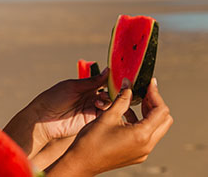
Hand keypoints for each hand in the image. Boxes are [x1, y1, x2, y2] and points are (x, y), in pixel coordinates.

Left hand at [30, 68, 110, 140]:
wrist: (43, 119)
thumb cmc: (53, 99)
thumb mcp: (73, 86)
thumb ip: (92, 81)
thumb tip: (108, 70)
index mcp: (85, 87)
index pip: (103, 82)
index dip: (111, 81)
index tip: (118, 79)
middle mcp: (89, 98)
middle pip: (109, 94)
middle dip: (112, 92)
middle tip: (106, 92)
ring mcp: (90, 109)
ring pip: (109, 104)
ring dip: (107, 101)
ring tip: (98, 101)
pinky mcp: (91, 120)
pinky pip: (104, 115)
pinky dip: (107, 111)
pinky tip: (99, 107)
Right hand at [46, 78, 172, 175]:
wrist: (81, 162)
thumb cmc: (91, 142)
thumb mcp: (107, 116)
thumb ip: (122, 99)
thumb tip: (128, 85)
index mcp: (141, 135)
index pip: (160, 111)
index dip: (155, 94)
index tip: (149, 84)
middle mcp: (146, 146)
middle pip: (163, 120)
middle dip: (155, 103)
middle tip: (143, 91)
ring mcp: (142, 152)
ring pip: (156, 128)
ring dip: (148, 113)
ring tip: (134, 101)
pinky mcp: (136, 154)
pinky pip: (147, 136)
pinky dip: (142, 123)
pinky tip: (127, 115)